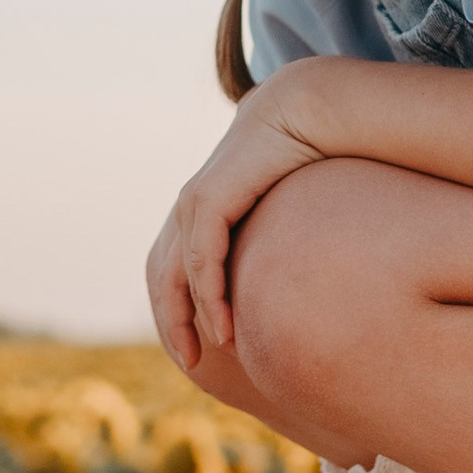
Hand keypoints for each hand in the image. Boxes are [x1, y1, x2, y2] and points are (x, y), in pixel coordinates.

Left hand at [146, 87, 323, 368]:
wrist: (312, 108)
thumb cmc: (312, 157)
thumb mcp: (287, 211)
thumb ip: (277, 240)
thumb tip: (296, 276)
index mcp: (204, 207)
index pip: (174, 268)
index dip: (178, 312)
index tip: (197, 352)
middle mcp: (191, 205)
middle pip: (161, 276)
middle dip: (171, 323)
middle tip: (190, 364)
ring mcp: (195, 200)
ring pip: (174, 274)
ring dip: (186, 319)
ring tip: (206, 354)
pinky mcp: (209, 197)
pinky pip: (201, 260)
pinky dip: (207, 298)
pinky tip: (223, 327)